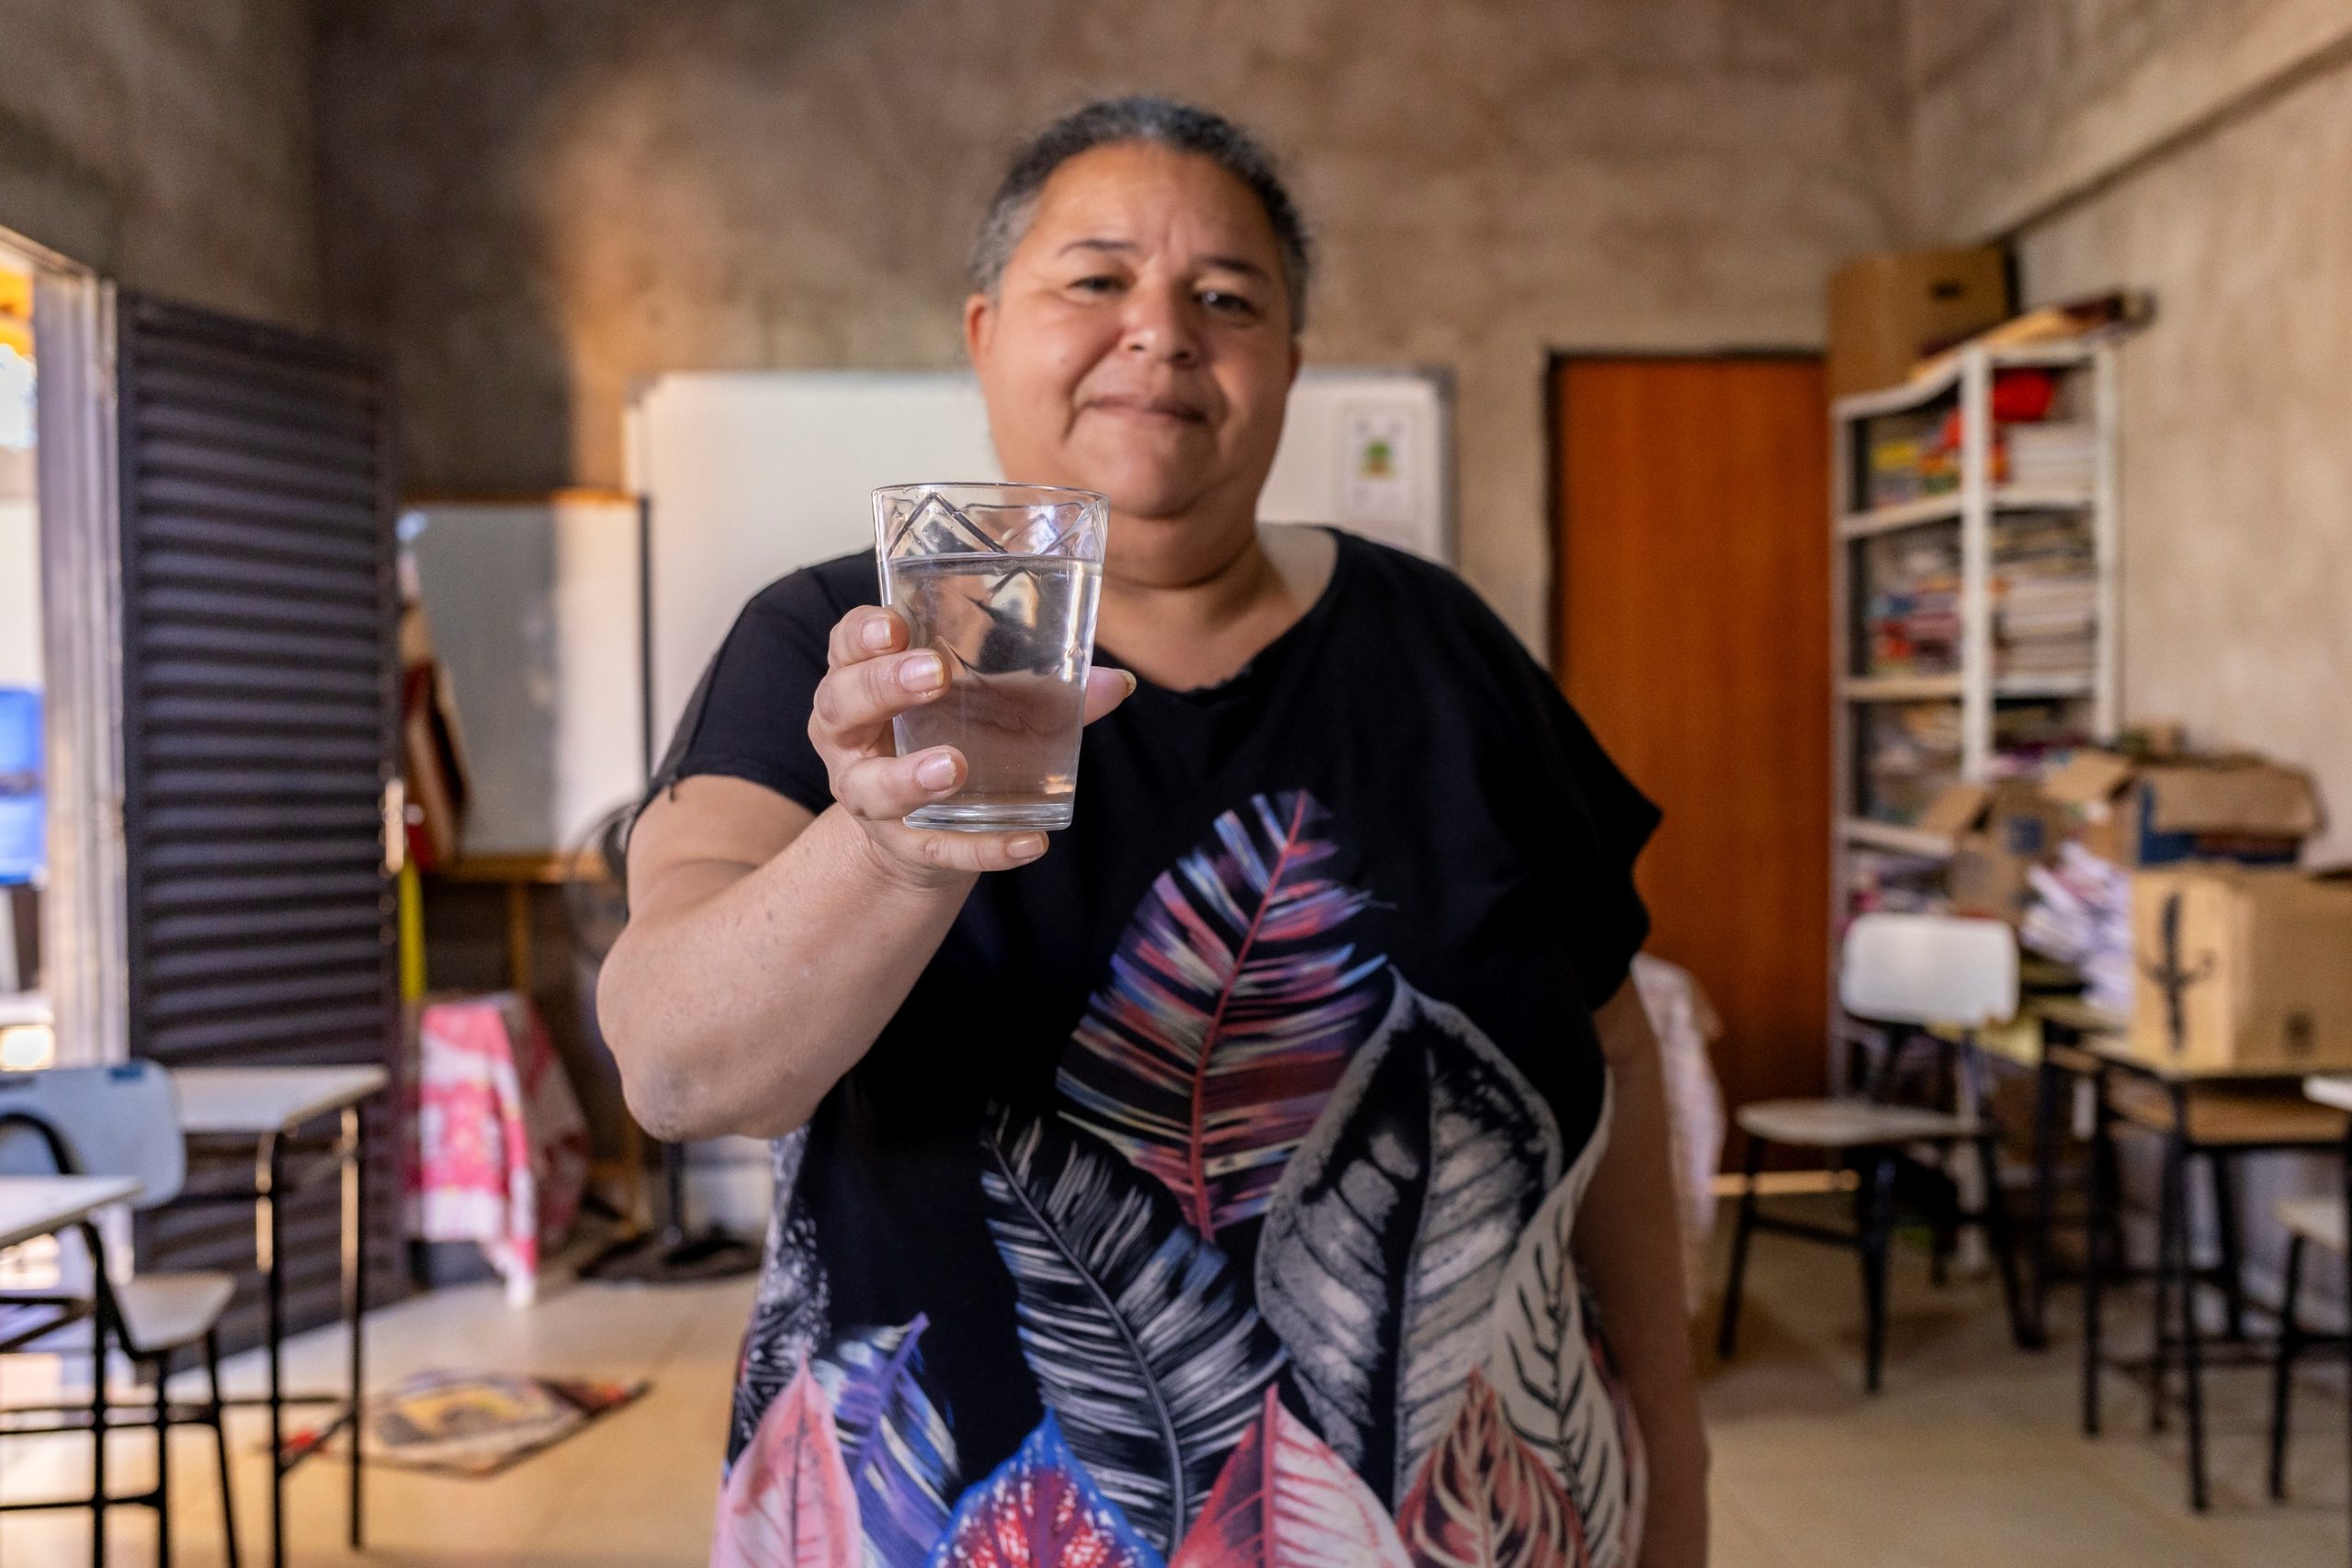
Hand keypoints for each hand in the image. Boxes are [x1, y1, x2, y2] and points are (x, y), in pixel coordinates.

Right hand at [810, 603, 1134, 885]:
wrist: (926, 830)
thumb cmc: (951, 736)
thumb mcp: (987, 704)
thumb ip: (1041, 690)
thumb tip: (1118, 682)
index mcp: (863, 681)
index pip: (847, 646)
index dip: (863, 633)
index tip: (896, 624)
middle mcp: (850, 736)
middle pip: (844, 703)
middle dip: (884, 685)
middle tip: (934, 674)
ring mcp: (869, 794)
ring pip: (872, 786)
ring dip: (910, 777)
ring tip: (954, 767)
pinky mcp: (906, 845)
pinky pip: (942, 849)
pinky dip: (986, 848)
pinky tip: (1029, 842)